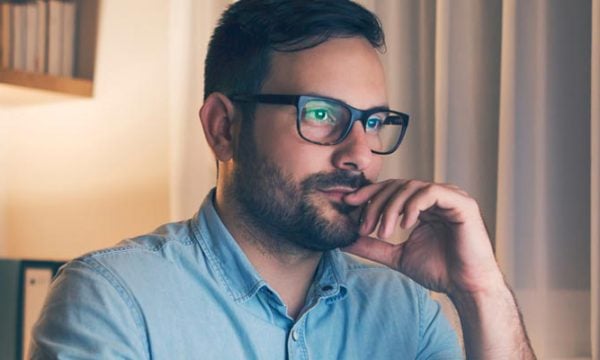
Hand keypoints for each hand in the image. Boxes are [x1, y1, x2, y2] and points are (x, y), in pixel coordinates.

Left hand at [342, 179, 503, 295]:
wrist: (466, 287)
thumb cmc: (438, 271)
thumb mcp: (396, 255)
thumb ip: (372, 246)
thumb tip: (345, 240)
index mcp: (423, 205)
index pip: (391, 189)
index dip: (368, 193)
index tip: (348, 203)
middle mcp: (436, 196)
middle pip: (397, 186)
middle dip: (376, 204)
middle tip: (365, 228)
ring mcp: (450, 196)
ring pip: (410, 187)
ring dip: (391, 209)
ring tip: (384, 233)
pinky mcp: (462, 203)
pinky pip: (430, 192)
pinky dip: (412, 206)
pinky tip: (405, 225)